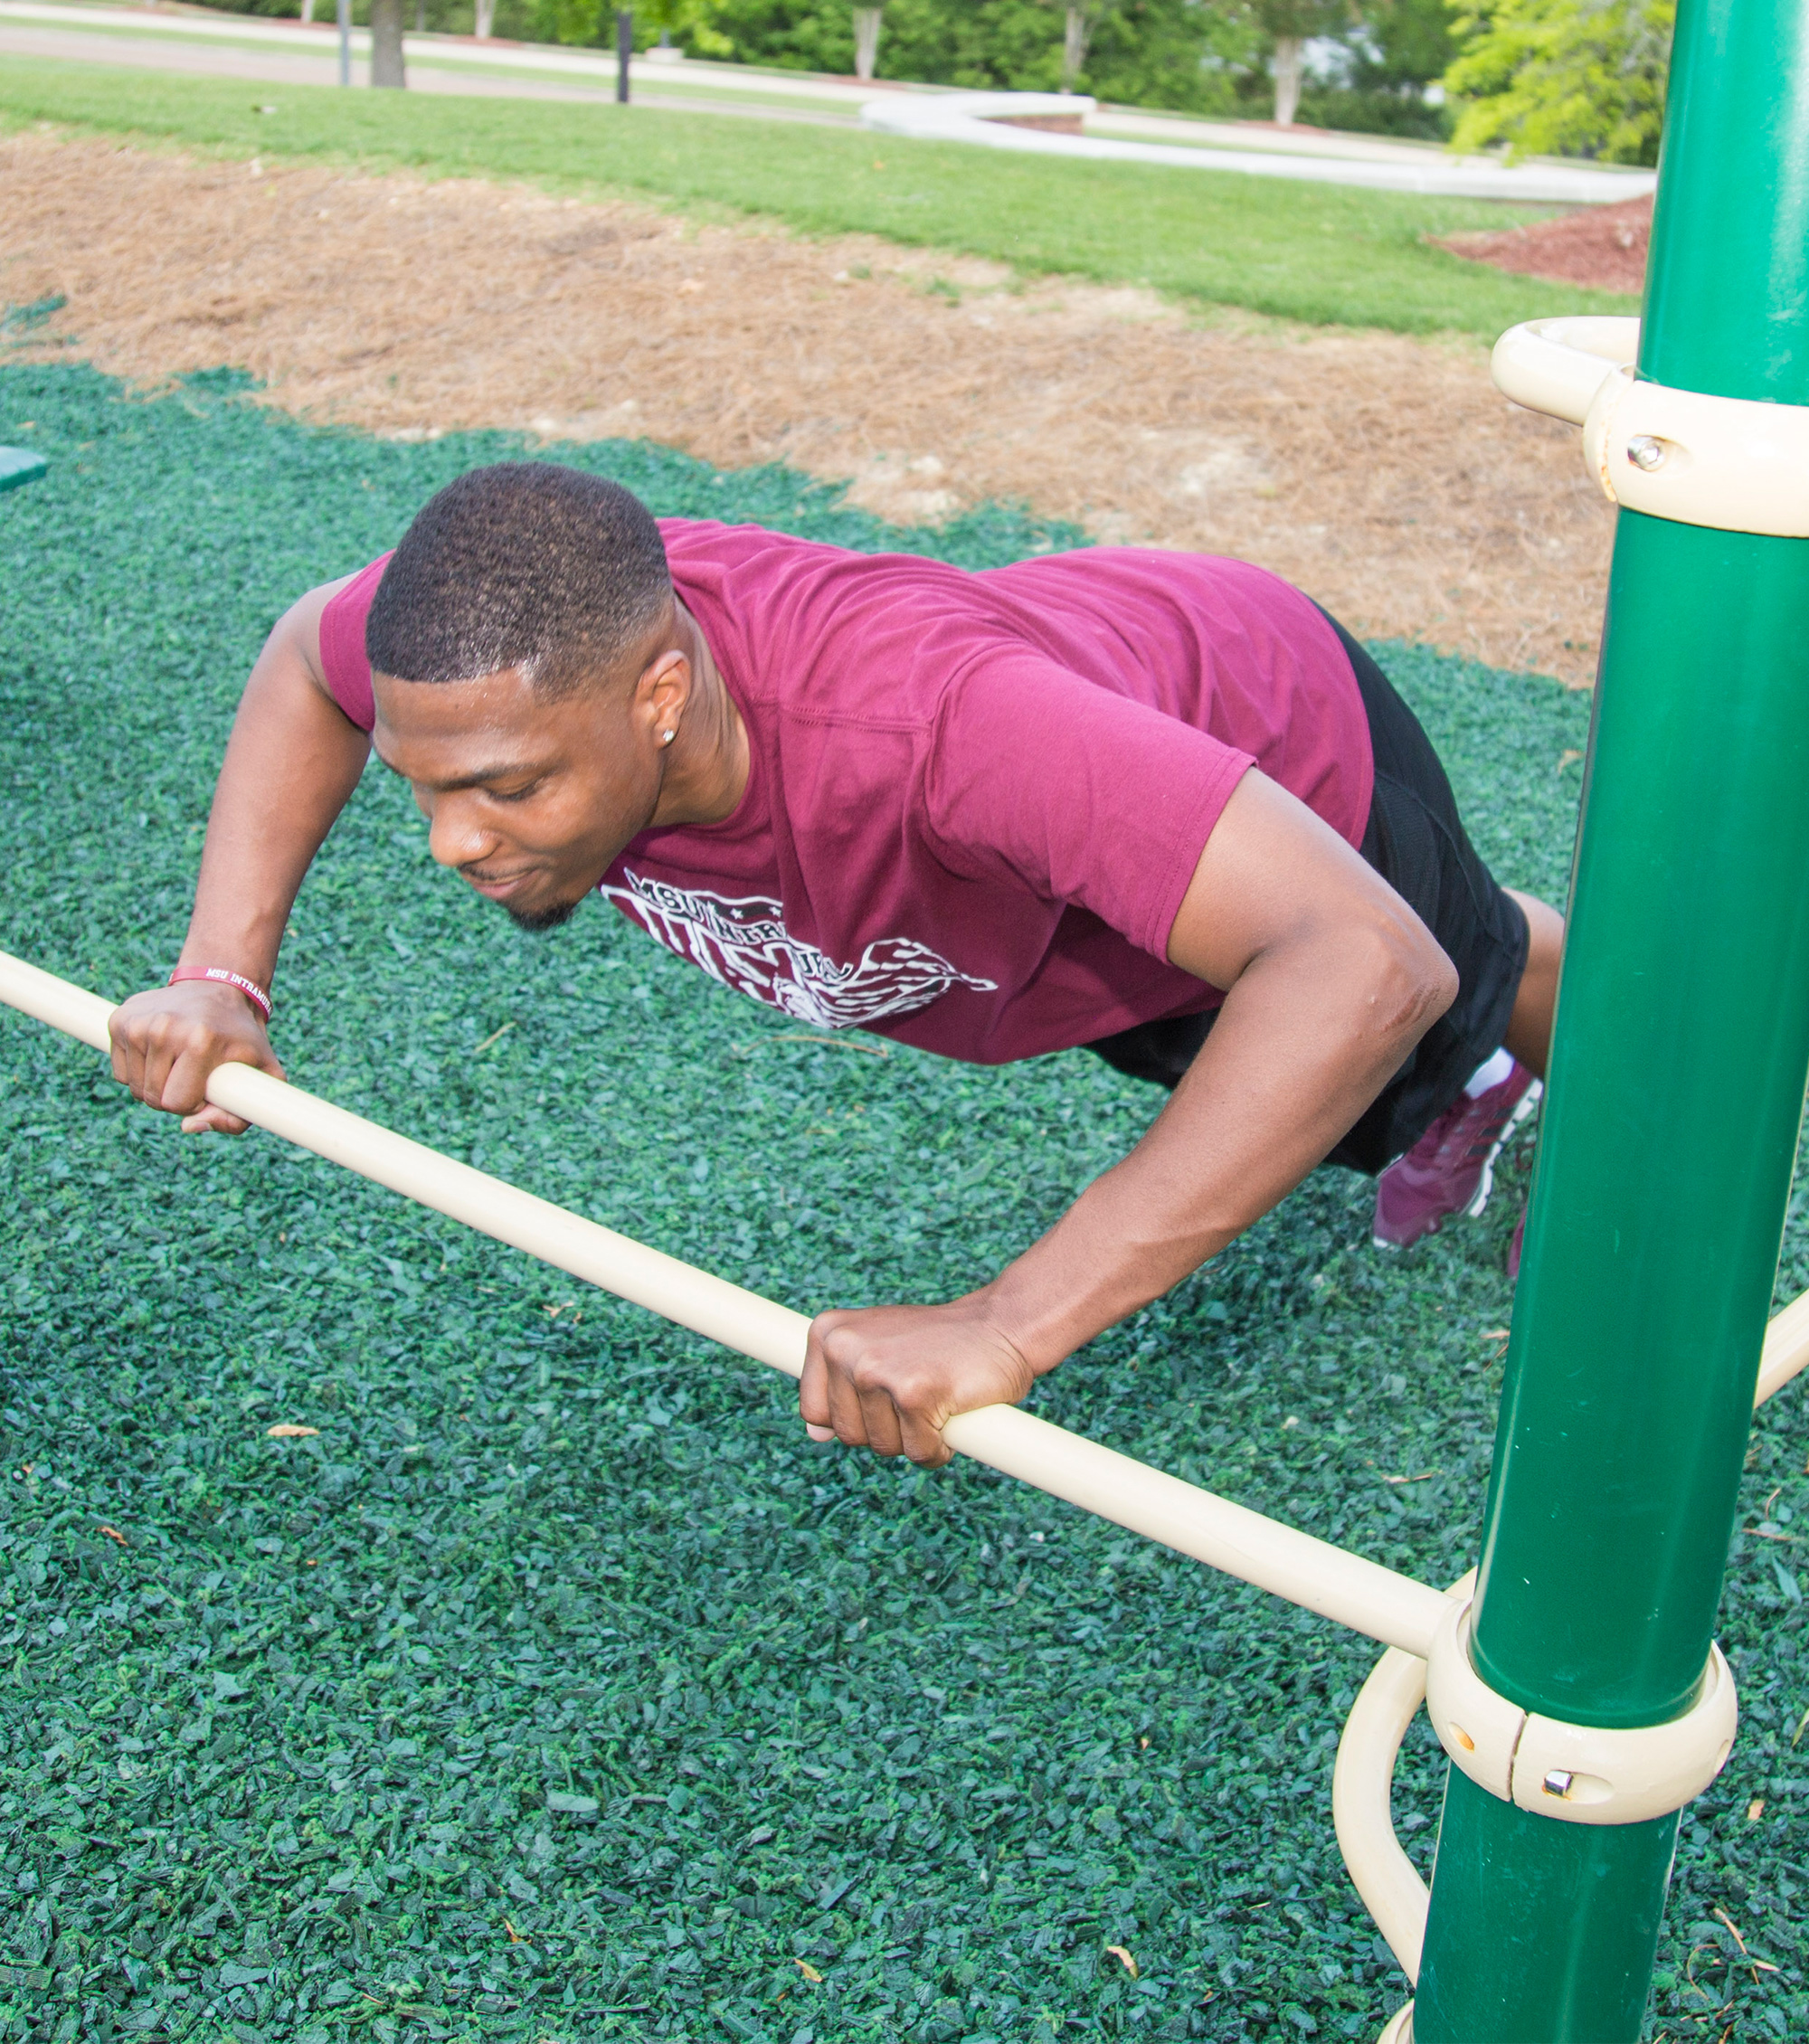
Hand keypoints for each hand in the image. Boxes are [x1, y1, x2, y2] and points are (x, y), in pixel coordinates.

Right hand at [108, 981, 284, 1134]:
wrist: (220, 988)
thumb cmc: (242, 1038)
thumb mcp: (263, 1073)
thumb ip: (239, 1115)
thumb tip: (188, 1127)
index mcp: (200, 1041)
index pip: (178, 1104)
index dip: (195, 1104)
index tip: (208, 1086)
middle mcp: (164, 1028)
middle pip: (152, 1098)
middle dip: (173, 1096)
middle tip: (194, 1072)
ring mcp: (138, 1022)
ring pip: (134, 1087)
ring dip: (156, 1084)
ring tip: (179, 1060)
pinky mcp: (119, 1020)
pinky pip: (121, 1072)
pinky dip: (139, 1071)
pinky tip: (161, 1051)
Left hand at [799, 1295, 1039, 1467]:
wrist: (1001, 1326)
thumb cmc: (939, 1342)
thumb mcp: (877, 1348)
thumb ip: (842, 1384)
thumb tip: (814, 1433)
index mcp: (828, 1334)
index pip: (814, 1409)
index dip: (852, 1417)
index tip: (883, 1398)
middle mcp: (844, 1348)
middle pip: (848, 1434)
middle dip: (886, 1430)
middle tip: (917, 1396)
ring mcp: (876, 1370)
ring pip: (881, 1446)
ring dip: (915, 1438)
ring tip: (935, 1399)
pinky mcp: (912, 1394)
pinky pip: (918, 1453)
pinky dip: (939, 1448)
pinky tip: (952, 1414)